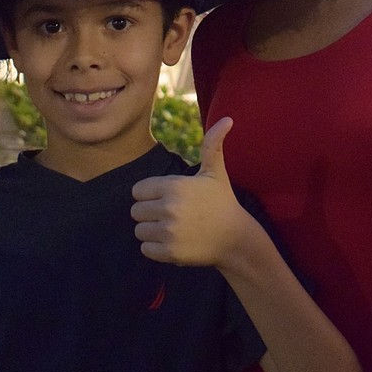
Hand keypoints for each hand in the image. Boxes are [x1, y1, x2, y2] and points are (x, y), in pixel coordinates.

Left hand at [131, 117, 247, 265]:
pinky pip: (145, 249)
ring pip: (139, 230)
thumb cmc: (222, 202)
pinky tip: (174, 242)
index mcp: (173, 186)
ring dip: (152, 231)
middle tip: (171, 215)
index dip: (150, 195)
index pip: (137, 191)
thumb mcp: (215, 172)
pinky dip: (155, 248)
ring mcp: (169, 232)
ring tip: (173, 228)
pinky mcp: (170, 253)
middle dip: (150, 213)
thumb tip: (227, 119)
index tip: (168, 198)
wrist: (235, 238)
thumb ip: (212, 145)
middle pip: (136, 211)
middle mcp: (169, 208)